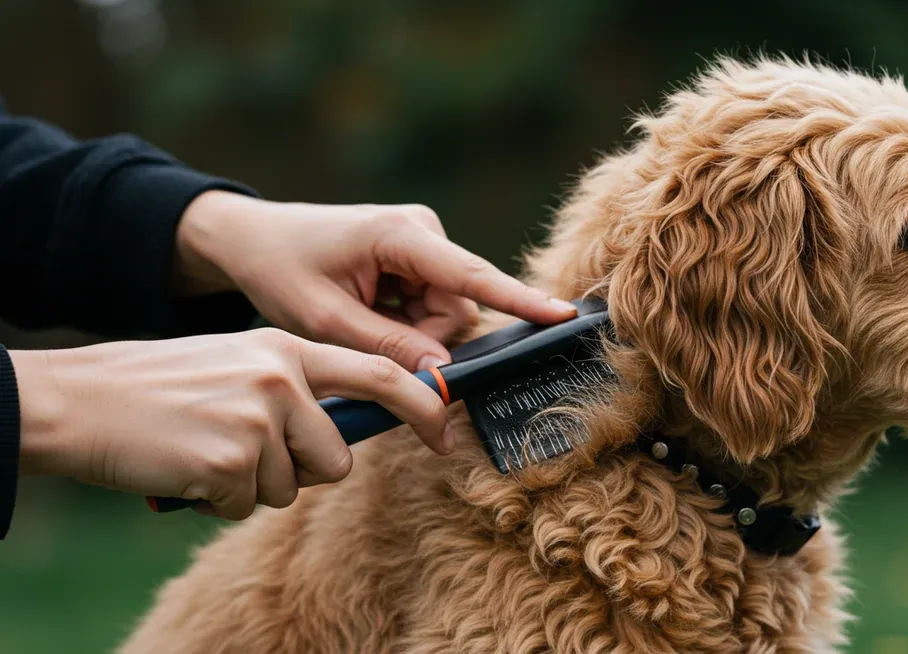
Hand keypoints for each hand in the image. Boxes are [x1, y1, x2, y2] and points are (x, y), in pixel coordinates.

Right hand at [11, 329, 449, 519]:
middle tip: (248, 454)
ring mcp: (258, 417)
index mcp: (287, 348)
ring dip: (252, 485)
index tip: (445, 431)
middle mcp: (282, 378)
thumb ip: (297, 386)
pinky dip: (215, 499)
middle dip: (304, 470)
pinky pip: (245, 504)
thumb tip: (346, 431)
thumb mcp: (240, 363)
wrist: (85, 399)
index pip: (379, 372)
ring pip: (292, 487)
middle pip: (337, 457)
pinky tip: (185, 467)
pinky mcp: (230, 459)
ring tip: (207, 450)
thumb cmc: (164, 387)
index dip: (422, 404)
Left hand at [173, 192, 576, 371]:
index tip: (563, 315)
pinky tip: (368, 312)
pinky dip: (404, 323)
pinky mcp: (418, 258)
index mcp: (400, 235)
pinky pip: (432, 307)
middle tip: (366, 340)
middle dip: (422, 340)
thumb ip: (387, 347)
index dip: (518, 301)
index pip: (471, 276)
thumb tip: (443, 372)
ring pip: (446, 313)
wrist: (251, 240)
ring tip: (359, 321)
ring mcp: (423, 243)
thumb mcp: (324, 319)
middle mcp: (423, 232)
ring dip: (409, 333)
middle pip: (456, 308)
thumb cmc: (280, 270)